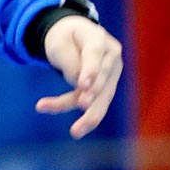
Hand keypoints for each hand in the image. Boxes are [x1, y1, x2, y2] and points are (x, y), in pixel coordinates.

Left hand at [37, 15, 122, 138]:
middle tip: (82, 105)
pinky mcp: (106, 88)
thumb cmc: (64, 38)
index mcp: (98, 38)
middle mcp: (111, 56)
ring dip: (90, 116)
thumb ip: (69, 62)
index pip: (95, 53)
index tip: (83, 85)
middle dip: (92, 93)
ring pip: (102, 97)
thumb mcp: (58, 43)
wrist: (74, 37)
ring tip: (76, 132)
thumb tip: (80, 87)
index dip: (90, 70)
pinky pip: (96, 104)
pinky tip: (76, 131)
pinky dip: (84, 118)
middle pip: (101, 77)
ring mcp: (112, 73)